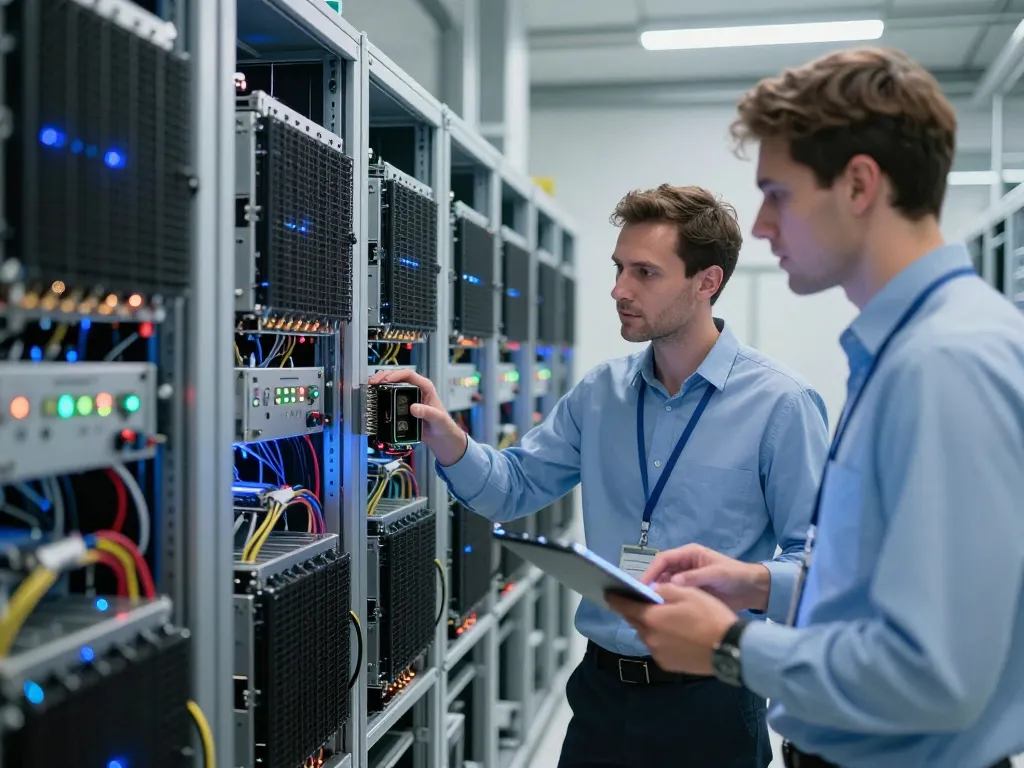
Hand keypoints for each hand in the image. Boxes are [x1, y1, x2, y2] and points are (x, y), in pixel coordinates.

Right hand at [367, 367, 467, 465]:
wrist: (440, 436)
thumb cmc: (443, 425)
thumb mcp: (438, 418)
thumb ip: (428, 412)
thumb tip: (413, 408)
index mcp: (426, 387)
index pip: (409, 375)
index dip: (396, 375)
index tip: (386, 380)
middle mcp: (416, 389)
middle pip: (398, 376)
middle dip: (384, 376)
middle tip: (373, 382)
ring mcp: (408, 396)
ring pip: (392, 384)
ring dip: (380, 383)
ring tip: (371, 387)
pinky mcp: (402, 405)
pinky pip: (390, 396)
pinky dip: (381, 394)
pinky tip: (374, 396)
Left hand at [606, 584, 736, 674]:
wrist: (729, 649)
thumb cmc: (709, 616)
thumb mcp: (688, 593)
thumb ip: (664, 589)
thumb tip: (651, 590)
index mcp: (651, 617)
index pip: (625, 606)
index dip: (615, 599)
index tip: (607, 594)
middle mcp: (649, 637)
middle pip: (635, 621)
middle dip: (634, 611)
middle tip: (638, 603)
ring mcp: (657, 652)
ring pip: (646, 635)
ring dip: (649, 626)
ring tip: (663, 619)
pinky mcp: (667, 664)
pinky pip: (657, 647)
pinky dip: (660, 639)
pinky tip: (674, 635)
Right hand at [641, 543, 770, 612]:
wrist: (752, 591)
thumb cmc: (735, 575)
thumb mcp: (717, 573)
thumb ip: (696, 577)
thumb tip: (672, 582)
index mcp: (689, 554)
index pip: (664, 560)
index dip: (651, 571)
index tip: (642, 585)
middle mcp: (684, 565)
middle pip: (661, 572)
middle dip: (651, 583)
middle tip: (641, 599)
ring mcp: (686, 579)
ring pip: (665, 584)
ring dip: (658, 593)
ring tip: (649, 607)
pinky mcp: (689, 592)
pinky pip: (674, 595)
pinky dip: (667, 601)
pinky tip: (662, 612)